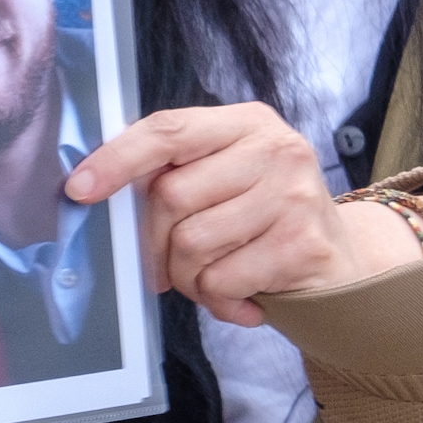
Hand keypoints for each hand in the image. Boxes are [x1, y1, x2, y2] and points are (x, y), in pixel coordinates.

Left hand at [67, 103, 408, 323]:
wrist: (343, 267)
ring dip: (188, 277)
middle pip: (171, 196)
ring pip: (191, 244)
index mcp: (248, 122)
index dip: (117, 158)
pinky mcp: (302, 244)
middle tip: (166, 267)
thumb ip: (179, 172)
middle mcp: (276, 149)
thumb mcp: (230, 177)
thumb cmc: (266, 221)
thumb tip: (96, 187)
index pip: (169, 129)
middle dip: (156, 245)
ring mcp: (293, 194)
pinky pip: (221, 280)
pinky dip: (219, 299)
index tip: (79, 188)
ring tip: (213, 279)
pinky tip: (242, 296)